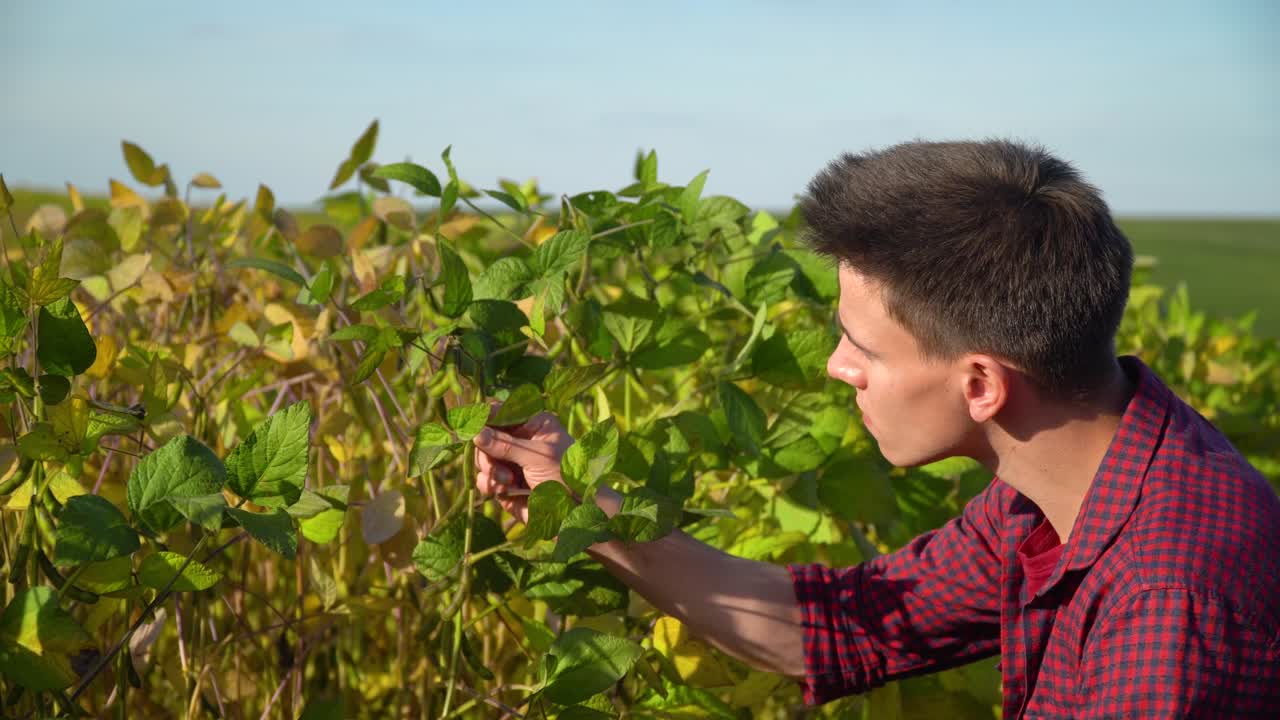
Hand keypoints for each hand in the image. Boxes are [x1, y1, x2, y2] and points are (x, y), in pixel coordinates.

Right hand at [473, 406, 574, 524]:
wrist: (574, 514)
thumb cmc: (565, 477)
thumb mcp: (538, 456)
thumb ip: (506, 444)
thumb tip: (476, 433)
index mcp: (533, 424)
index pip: (501, 413)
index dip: (483, 418)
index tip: (468, 426)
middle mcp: (520, 440)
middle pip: (485, 436)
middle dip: (486, 452)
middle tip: (495, 463)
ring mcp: (511, 462)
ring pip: (482, 458)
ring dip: (490, 470)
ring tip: (508, 482)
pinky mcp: (504, 484)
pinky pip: (484, 479)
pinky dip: (489, 485)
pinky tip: (505, 491)